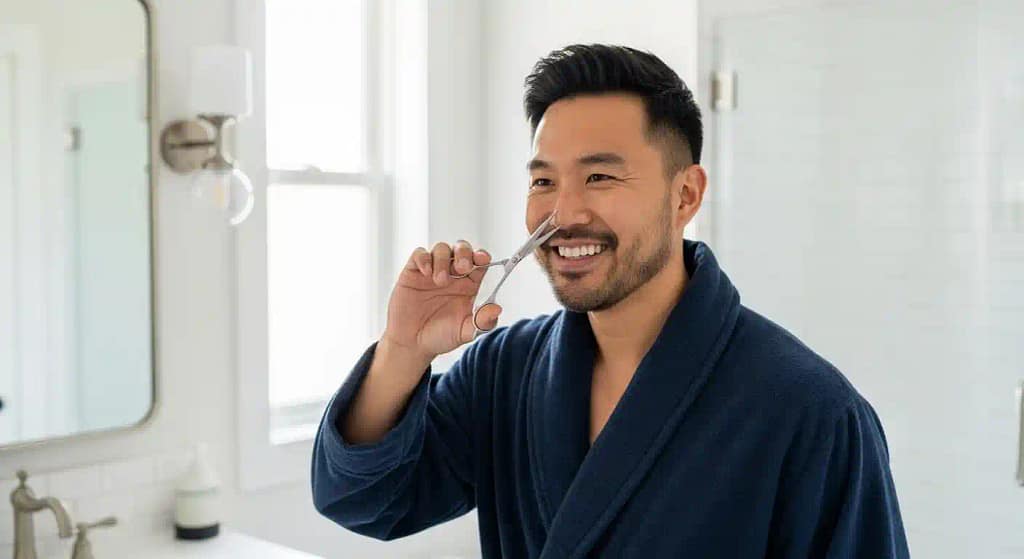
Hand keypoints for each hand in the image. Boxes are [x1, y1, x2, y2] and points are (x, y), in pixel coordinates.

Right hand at [381, 240, 502, 361]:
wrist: (412, 344)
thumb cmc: (440, 336)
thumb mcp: (465, 332)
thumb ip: (482, 322)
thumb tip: (497, 309)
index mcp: (469, 284)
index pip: (480, 261)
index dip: (482, 256)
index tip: (483, 259)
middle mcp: (452, 274)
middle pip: (462, 248)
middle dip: (464, 252)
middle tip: (462, 268)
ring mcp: (432, 271)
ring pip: (442, 248)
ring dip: (443, 259)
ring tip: (440, 281)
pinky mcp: (413, 272)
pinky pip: (419, 254)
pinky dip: (424, 258)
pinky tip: (426, 273)